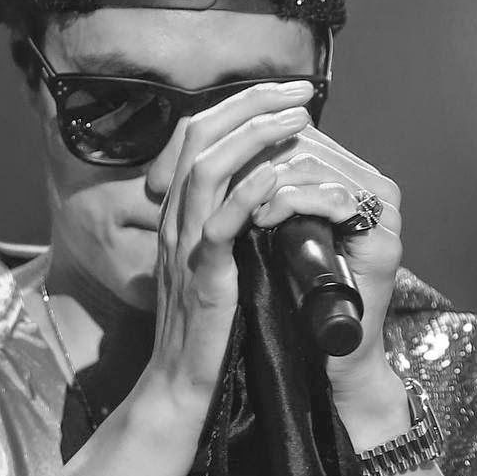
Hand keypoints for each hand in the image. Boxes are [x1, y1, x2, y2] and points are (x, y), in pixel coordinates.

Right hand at [145, 80, 314, 422]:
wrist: (181, 383)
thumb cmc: (207, 327)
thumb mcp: (212, 263)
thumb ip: (227, 226)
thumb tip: (264, 193)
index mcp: (181, 213)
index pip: (199, 138)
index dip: (240, 108)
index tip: (285, 95)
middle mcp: (176, 218)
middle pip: (201, 136)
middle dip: (252, 103)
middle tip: (300, 92)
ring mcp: (185, 245)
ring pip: (208, 168)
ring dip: (255, 136)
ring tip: (301, 120)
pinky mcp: (202, 275)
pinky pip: (218, 224)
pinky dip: (247, 193)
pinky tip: (275, 176)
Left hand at [250, 123, 403, 417]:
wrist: (328, 352)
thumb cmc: (296, 293)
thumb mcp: (281, 230)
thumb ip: (272, 189)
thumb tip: (229, 152)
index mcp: (358, 179)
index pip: (306, 137)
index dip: (259, 144)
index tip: (224, 165)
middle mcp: (379, 190)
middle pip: (311, 147)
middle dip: (261, 161)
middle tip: (226, 185)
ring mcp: (387, 214)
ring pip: (319, 169)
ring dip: (271, 183)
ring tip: (242, 207)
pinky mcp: (385, 241)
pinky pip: (335, 202)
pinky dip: (292, 203)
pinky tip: (262, 218)